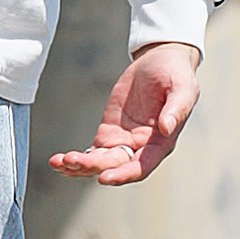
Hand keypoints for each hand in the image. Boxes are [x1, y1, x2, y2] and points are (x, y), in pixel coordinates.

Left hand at [49, 42, 201, 186]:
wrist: (159, 61)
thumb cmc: (177, 74)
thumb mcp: (182, 87)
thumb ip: (176, 108)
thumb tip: (166, 127)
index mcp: (161, 144)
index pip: (141, 167)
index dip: (123, 174)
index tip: (104, 178)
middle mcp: (141, 150)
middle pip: (114, 166)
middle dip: (93, 167)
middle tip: (72, 162)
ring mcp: (122, 143)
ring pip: (99, 164)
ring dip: (79, 166)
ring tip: (58, 162)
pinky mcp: (107, 135)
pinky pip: (90, 153)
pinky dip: (74, 160)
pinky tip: (57, 161)